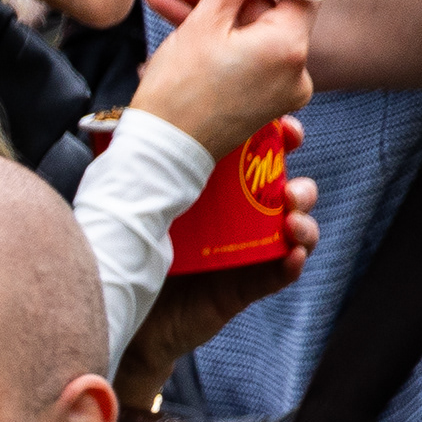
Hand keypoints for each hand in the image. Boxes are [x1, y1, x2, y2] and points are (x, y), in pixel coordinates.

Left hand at [113, 155, 316, 406]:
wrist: (116, 306)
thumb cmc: (121, 247)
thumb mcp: (131, 199)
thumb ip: (141, 165)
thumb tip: (145, 115)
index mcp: (214, 190)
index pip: (258, 160)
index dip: (281, 141)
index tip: (288, 130)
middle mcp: (235, 220)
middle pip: (286, 197)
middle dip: (301, 189)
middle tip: (289, 191)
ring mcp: (243, 254)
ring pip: (292, 234)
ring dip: (304, 224)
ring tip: (291, 222)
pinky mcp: (241, 288)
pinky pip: (277, 275)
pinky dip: (291, 264)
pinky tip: (291, 256)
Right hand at [133, 0, 317, 161]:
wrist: (161, 154)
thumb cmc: (179, 94)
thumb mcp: (204, 23)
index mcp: (288, 48)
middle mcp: (292, 69)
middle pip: (262, 8)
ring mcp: (275, 85)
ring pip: (243, 29)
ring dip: (205, 4)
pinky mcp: (255, 96)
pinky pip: (238, 52)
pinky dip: (210, 33)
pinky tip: (171, 11)